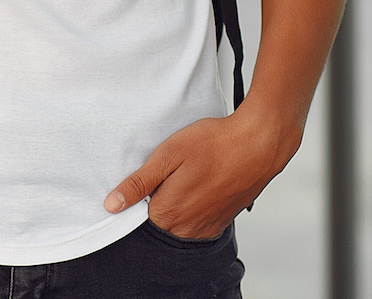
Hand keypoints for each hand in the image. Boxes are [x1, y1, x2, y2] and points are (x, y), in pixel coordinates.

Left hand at [103, 107, 301, 239]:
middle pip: (158, 219)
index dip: (141, 192)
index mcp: (168, 213)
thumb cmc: (214, 144)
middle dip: (160, 197)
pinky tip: (202, 182)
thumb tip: (112, 205)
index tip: (152, 174)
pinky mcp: (221, 221)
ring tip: (190, 174)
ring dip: (179, 202)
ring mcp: (206, 226)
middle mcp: (187, 228)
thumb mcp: (168, 155)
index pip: (138, 213)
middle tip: (173, 170)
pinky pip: (198, 221)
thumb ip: (139, 183)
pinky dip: (196, 205)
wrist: (259, 144)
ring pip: (178, 221)